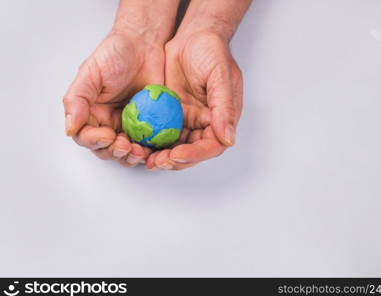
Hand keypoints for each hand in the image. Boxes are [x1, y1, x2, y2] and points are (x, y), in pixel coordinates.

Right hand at [63, 33, 164, 166]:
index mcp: (90, 113)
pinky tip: (153, 149)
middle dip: (115, 152)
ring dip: (131, 156)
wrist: (144, 44)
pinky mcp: (150, 125)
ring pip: (127, 151)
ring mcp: (130, 126)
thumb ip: (77, 99)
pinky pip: (149, 143)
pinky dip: (150, 150)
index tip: (107, 136)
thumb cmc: (114, 54)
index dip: (95, 142)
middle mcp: (108, 123)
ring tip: (140, 151)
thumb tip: (69, 128)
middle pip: (106, 149)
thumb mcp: (90, 73)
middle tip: (125, 146)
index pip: (86, 137)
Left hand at [145, 32, 242, 169]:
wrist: (193, 37)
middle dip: (176, 160)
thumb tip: (228, 138)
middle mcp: (205, 123)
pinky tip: (141, 144)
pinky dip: (153, 141)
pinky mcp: (170, 114)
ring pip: (176, 146)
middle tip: (158, 162)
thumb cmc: (213, 52)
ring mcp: (187, 120)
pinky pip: (162, 132)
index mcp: (221, 119)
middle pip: (192, 151)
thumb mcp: (221, 77)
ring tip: (148, 159)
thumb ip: (224, 108)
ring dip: (162, 155)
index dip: (195, 154)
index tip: (177, 154)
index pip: (212, 146)